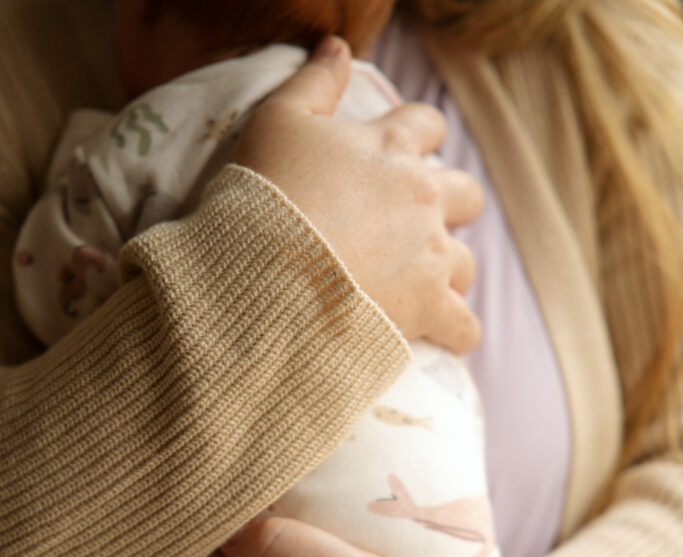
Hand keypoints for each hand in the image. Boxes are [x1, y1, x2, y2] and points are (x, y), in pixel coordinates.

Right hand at [233, 37, 482, 353]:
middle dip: (448, 206)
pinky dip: (457, 331)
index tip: (403, 155)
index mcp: (392, 147)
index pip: (427, 125)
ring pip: (467, 262)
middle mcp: (423, 199)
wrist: (265, 270)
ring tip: (419, 284)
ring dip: (448, 269)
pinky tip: (442, 333)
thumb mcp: (276, 120)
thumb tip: (337, 45)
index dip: (419, 137)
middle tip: (415, 226)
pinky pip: (465, 326)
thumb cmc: (267, 194)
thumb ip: (314, 81)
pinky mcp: (428, 308)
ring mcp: (430, 256)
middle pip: (466, 195)